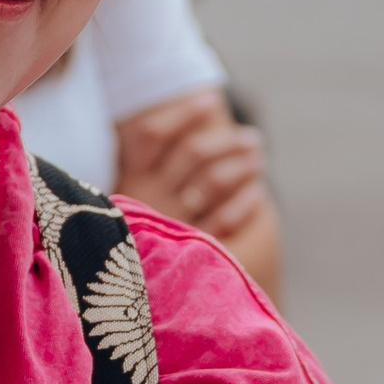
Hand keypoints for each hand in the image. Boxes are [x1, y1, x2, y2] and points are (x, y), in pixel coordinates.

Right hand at [111, 90, 268, 244]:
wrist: (126, 284)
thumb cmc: (137, 225)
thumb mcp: (133, 192)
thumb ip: (157, 158)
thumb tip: (198, 108)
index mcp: (131, 179)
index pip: (152, 135)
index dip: (183, 114)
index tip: (211, 99)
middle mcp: (148, 198)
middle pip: (192, 154)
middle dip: (226, 140)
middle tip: (253, 137)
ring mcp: (169, 223)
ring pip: (212, 182)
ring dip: (241, 165)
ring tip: (257, 159)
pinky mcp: (188, 249)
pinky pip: (224, 219)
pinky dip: (244, 202)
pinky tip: (257, 191)